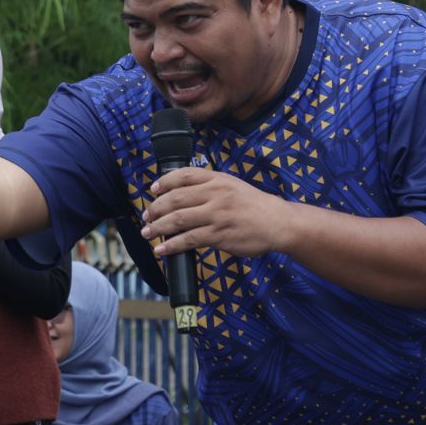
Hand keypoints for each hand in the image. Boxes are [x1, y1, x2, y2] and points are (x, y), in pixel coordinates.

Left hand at [140, 167, 295, 258]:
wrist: (278, 222)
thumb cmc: (253, 206)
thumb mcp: (232, 186)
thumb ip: (209, 187)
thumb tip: (180, 196)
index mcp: (217, 179)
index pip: (183, 175)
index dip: (164, 182)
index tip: (153, 190)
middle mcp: (215, 194)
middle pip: (175, 198)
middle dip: (156, 208)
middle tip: (147, 217)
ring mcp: (217, 214)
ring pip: (178, 219)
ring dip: (158, 227)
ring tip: (148, 233)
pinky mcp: (219, 234)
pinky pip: (189, 240)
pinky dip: (172, 245)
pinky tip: (162, 249)